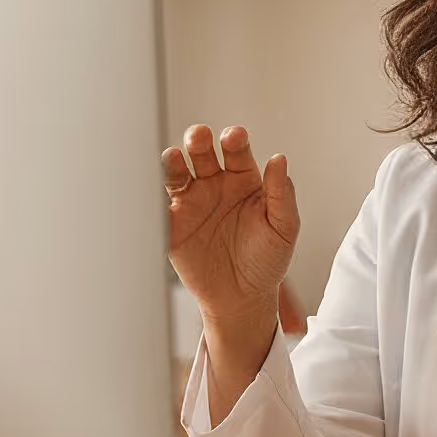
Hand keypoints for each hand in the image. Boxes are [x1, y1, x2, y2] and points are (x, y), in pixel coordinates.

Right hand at [161, 124, 299, 333]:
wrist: (241, 299)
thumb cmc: (266, 261)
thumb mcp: (283, 228)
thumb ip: (282, 194)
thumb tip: (279, 160)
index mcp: (243, 179)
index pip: (236, 150)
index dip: (234, 140)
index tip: (234, 137)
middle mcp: (215, 185)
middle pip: (202, 153)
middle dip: (198, 141)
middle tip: (199, 137)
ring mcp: (191, 202)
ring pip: (177, 172)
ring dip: (174, 161)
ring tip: (175, 158)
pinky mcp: (171, 224)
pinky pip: (159, 204)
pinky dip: (153, 193)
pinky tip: (155, 186)